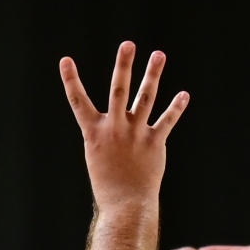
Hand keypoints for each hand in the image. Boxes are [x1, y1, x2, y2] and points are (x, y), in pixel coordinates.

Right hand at [59, 41, 187, 209]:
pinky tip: (183, 94)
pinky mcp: (154, 143)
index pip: (78, 102)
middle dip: (123, 65)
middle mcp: (115, 130)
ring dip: (153, 75)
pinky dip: (176, 107)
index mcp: (94, 133)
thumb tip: (124, 112)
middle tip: (128, 44)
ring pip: (145, 98)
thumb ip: (109, 130)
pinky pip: (166, 121)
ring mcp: (135, 135)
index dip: (70, 80)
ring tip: (158, 54)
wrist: (126, 206)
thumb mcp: (99, 154)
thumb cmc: (109, 182)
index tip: (65, 60)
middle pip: (118, 90)